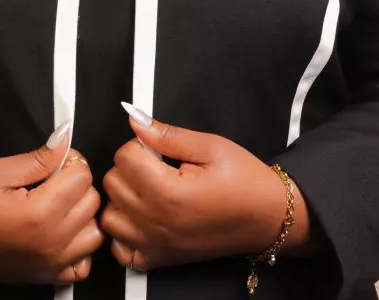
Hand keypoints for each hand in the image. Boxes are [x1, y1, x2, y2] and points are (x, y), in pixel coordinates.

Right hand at [0, 124, 104, 284]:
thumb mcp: (0, 169)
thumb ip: (40, 157)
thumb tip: (66, 138)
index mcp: (39, 215)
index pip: (82, 176)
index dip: (68, 160)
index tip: (50, 160)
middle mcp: (50, 245)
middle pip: (92, 202)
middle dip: (75, 184)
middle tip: (48, 179)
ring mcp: (49, 266)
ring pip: (94, 233)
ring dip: (81, 214)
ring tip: (56, 204)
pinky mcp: (44, 278)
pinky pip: (82, 264)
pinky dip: (78, 247)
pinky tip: (59, 232)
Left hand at [99, 105, 310, 272]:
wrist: (268, 217)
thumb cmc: (244, 181)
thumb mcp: (209, 146)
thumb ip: (166, 134)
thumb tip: (135, 118)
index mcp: (170, 193)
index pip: (124, 157)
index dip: (142, 145)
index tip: (160, 150)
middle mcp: (158, 224)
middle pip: (113, 183)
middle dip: (131, 168)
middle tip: (159, 167)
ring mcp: (157, 246)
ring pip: (110, 215)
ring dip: (124, 199)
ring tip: (150, 189)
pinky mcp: (160, 260)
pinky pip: (121, 249)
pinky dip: (125, 232)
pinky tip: (143, 216)